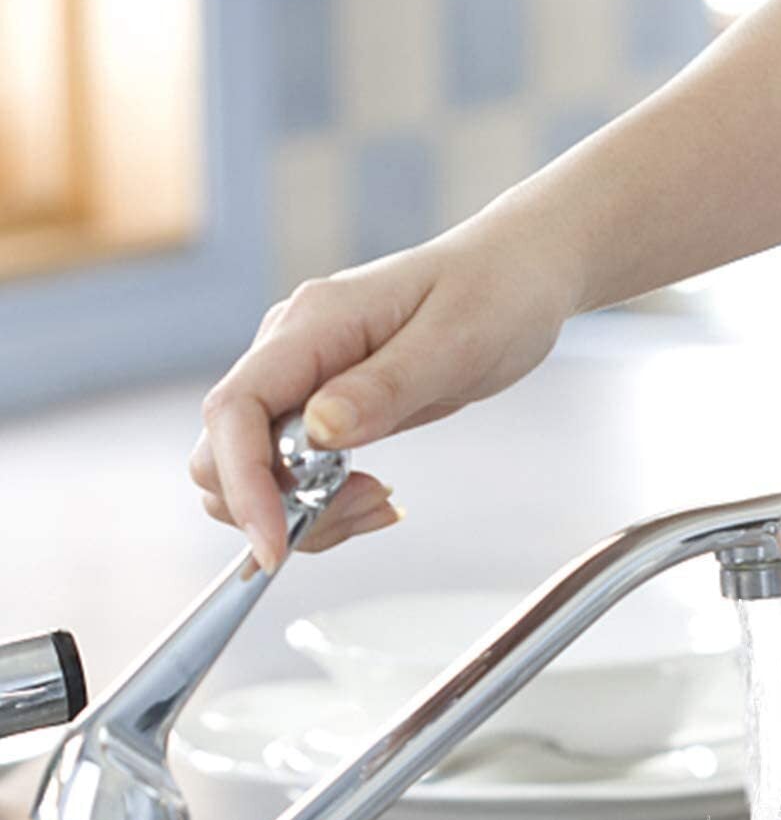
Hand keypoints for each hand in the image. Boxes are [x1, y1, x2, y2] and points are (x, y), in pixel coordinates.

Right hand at [189, 200, 578, 569]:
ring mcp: (302, 380)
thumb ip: (384, 388)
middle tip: (365, 510)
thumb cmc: (494, 295)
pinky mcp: (323, 406)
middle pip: (223, 451)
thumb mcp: (453, 344)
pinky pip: (294, 471)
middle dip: (275, 506)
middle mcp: (290, 351)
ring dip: (304, 511)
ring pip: (256, 472)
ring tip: (383, 502)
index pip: (234, 410)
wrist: (518, 272)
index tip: (275, 546)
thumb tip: (319, 430)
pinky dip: (324, 502)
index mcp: (311, 325)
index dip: (243, 485)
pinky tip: (380, 497)